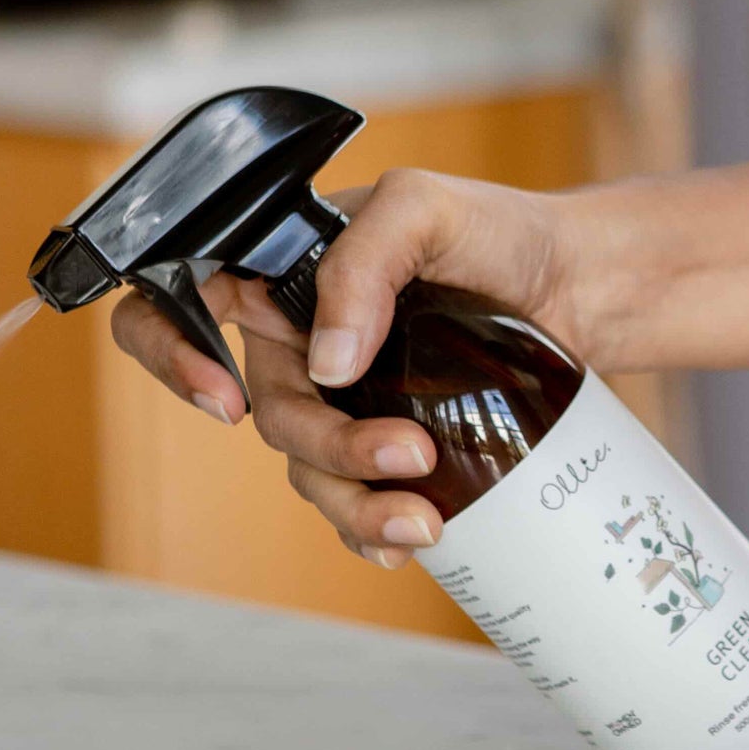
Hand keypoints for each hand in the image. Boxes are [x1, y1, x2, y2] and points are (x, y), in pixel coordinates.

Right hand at [109, 167, 585, 567]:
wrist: (576, 285)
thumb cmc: (495, 230)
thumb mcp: (425, 208)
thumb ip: (364, 260)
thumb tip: (326, 361)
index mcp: (280, 272)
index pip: (178, 303)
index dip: (172, 354)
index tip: (223, 400)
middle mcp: (296, 341)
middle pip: (269, 413)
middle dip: (332, 448)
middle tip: (411, 453)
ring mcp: (339, 399)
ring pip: (309, 471)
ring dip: (357, 504)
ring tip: (426, 518)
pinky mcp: (383, 442)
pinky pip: (350, 504)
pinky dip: (371, 531)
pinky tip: (408, 542)